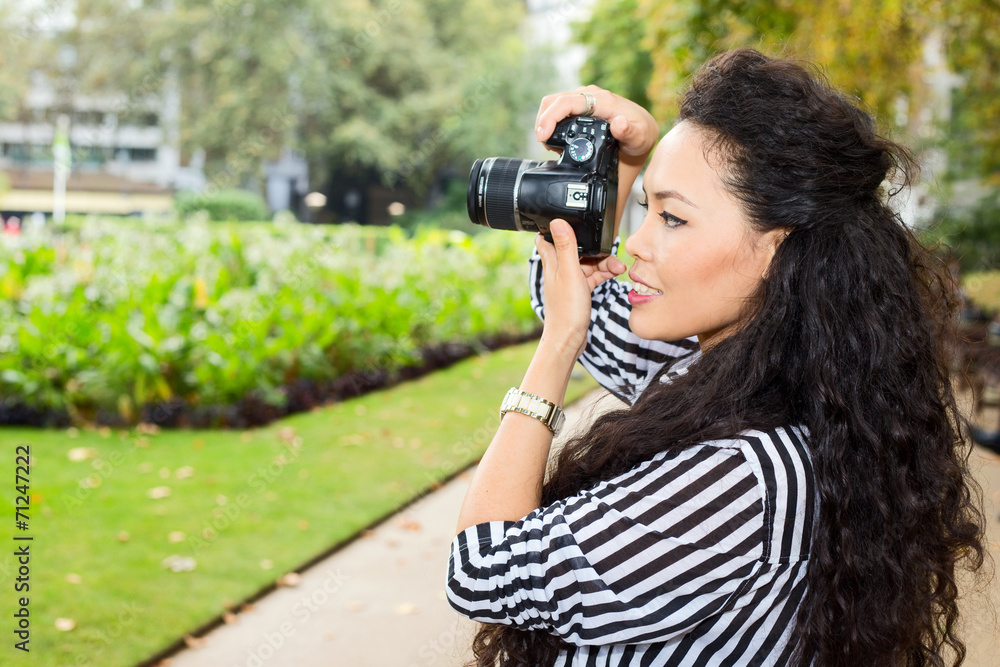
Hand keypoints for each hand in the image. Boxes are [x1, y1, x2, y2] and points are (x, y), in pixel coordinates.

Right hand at [535, 85, 658, 159]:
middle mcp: (590, 95)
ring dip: (545, 122)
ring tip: (549, 144)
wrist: (642, 133)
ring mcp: (583, 98)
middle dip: (542, 122)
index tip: (543, 136)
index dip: (550, 118)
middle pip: (553, 101)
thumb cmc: (641, 135)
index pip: (567, 102)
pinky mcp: (579, 104)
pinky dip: (550, 122)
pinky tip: (555, 139)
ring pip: (552, 104)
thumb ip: (630, 132)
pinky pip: (558, 109)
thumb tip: (619, 123)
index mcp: (603, 100)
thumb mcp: (640, 138)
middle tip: (544, 144)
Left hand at [535, 219, 626, 360]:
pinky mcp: (578, 290)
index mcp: (553, 262)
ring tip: (618, 267)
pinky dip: (603, 273)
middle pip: (576, 249)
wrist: (568, 339)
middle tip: (610, 252)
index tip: (572, 221)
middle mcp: (559, 269)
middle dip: (594, 247)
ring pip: (587, 262)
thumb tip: (556, 221)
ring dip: (603, 262)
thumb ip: (566, 247)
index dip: (559, 227)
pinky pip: (592, 276)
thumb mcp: (570, 273)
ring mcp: (569, 280)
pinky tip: (615, 274)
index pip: (548, 237)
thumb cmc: (566, 310)